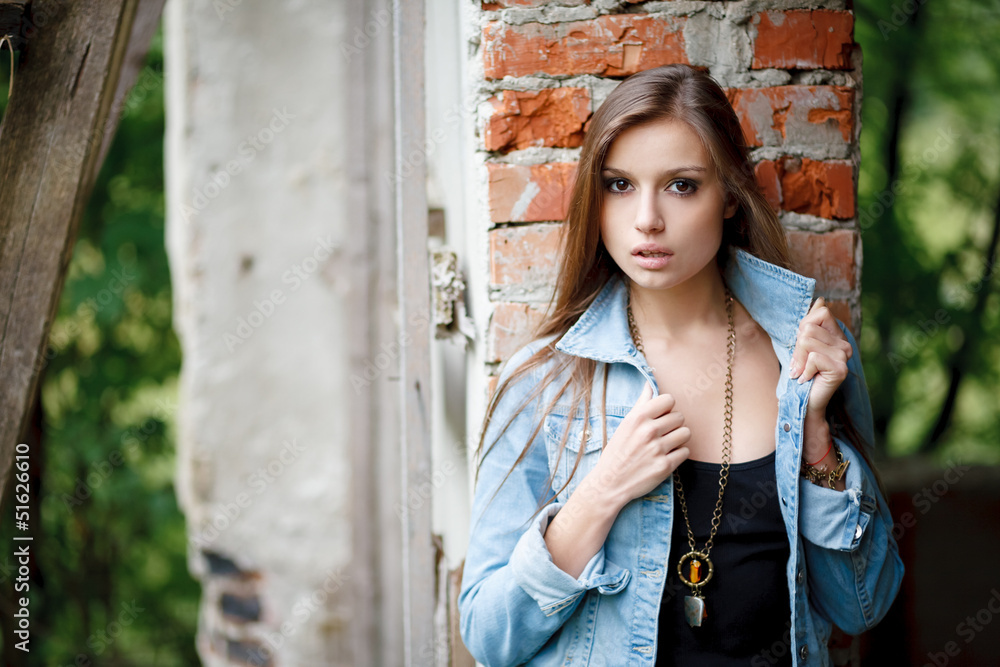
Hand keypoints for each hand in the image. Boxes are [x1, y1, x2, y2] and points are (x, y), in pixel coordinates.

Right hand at [589, 383, 689, 508]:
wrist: (610, 483)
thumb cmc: (617, 452)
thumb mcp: (625, 425)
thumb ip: (641, 404)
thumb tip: (650, 384)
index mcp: (638, 418)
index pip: (669, 399)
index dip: (667, 408)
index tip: (661, 416)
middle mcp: (648, 431)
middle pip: (680, 417)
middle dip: (674, 424)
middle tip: (664, 433)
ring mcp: (657, 449)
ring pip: (686, 433)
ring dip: (679, 439)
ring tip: (667, 444)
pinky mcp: (665, 466)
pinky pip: (685, 452)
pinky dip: (678, 454)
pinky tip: (667, 457)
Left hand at [790, 297, 852, 416]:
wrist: (804, 403)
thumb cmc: (801, 374)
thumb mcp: (802, 345)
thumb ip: (810, 323)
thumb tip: (820, 300)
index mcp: (837, 336)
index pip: (820, 312)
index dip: (803, 328)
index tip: (801, 348)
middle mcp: (845, 344)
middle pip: (808, 328)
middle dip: (797, 347)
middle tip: (801, 364)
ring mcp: (845, 356)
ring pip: (807, 341)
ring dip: (799, 360)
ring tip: (803, 372)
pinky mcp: (840, 368)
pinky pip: (813, 357)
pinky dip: (804, 370)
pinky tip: (808, 379)